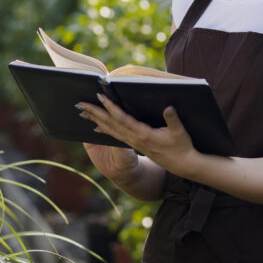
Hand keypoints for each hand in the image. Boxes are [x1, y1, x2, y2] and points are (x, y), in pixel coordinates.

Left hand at [76, 94, 197, 176]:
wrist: (182, 165)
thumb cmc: (182, 147)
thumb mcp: (180, 133)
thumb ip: (173, 120)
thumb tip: (169, 108)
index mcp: (143, 135)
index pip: (122, 119)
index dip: (111, 108)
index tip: (100, 97)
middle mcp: (134, 139)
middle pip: (110, 124)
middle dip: (95, 113)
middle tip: (80, 104)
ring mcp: (133, 143)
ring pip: (110, 130)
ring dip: (96, 120)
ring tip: (82, 112)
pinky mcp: (134, 144)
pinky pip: (115, 135)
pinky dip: (104, 129)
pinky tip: (95, 126)